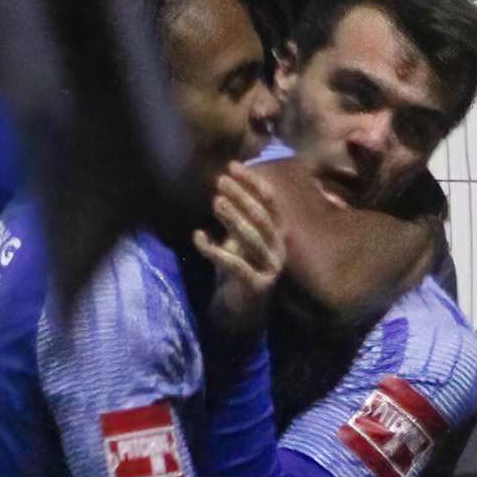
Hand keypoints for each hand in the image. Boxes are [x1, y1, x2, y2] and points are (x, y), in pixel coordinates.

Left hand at [194, 162, 285, 340]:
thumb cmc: (237, 269)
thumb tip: (220, 191)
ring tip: (215, 201)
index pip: (270, 202)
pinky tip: (198, 236)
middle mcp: (279, 248)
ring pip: (251, 238)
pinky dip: (214, 249)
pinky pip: (234, 264)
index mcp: (277, 234)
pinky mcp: (257, 285)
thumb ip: (232, 219)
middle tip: (220, 181)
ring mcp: (271, 268)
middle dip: (241, 197)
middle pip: (261, 217)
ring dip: (233, 217)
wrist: (240, 310)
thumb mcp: (235, 240)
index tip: (233, 166)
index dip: (253, 183)